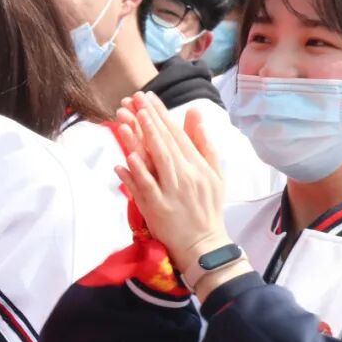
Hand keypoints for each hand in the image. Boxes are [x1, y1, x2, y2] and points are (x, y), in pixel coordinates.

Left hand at [114, 92, 231, 271]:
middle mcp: (186, 176)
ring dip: (140, 139)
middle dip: (149, 119)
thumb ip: (205, 143)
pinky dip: (136, 173)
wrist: (203, 244)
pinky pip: (145, 188)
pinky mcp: (159, 209)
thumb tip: (196, 114)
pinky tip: (125, 159)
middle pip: (165, 143)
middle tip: (135, 99)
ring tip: (127, 120)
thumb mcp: (215, 174)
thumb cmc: (208, 208)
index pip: (178, 135)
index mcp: (199, 166)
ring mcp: (172, 192)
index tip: (149, 98)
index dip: (162, 115)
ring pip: (155, 161)